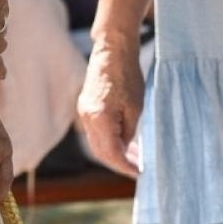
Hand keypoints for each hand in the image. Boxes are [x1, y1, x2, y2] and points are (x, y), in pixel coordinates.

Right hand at [77, 40, 144, 176]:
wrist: (112, 51)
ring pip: (97, 143)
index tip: (139, 173)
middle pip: (101, 152)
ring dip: (114, 152)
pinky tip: (124, 140)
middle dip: (119, 163)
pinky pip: (95, 131)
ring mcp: (83, 112)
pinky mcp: (85, 106)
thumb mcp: (135, 108)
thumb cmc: (127, 76)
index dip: (125, 166)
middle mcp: (87, 118)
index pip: (111, 154)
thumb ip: (129, 132)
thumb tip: (126, 148)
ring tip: (134, 156)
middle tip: (138, 167)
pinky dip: (108, 140)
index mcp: (100, 119)